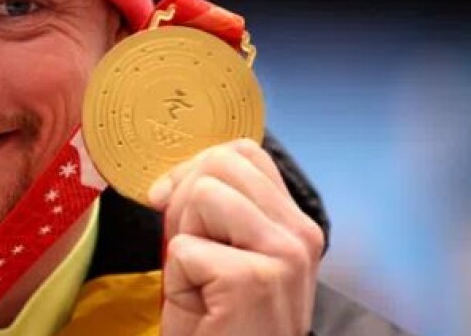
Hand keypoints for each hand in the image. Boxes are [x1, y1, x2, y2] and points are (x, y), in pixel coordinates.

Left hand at [148, 138, 323, 335]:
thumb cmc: (221, 321)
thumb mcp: (224, 253)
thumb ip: (216, 208)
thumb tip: (169, 181)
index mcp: (296, 223)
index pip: (243, 152)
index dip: (197, 171)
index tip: (181, 211)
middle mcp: (301, 234)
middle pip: (219, 163)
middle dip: (184, 201)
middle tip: (190, 253)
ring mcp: (284, 255)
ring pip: (202, 194)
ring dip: (182, 238)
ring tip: (199, 278)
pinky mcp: (255, 280)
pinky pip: (184, 247)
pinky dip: (178, 278)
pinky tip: (201, 304)